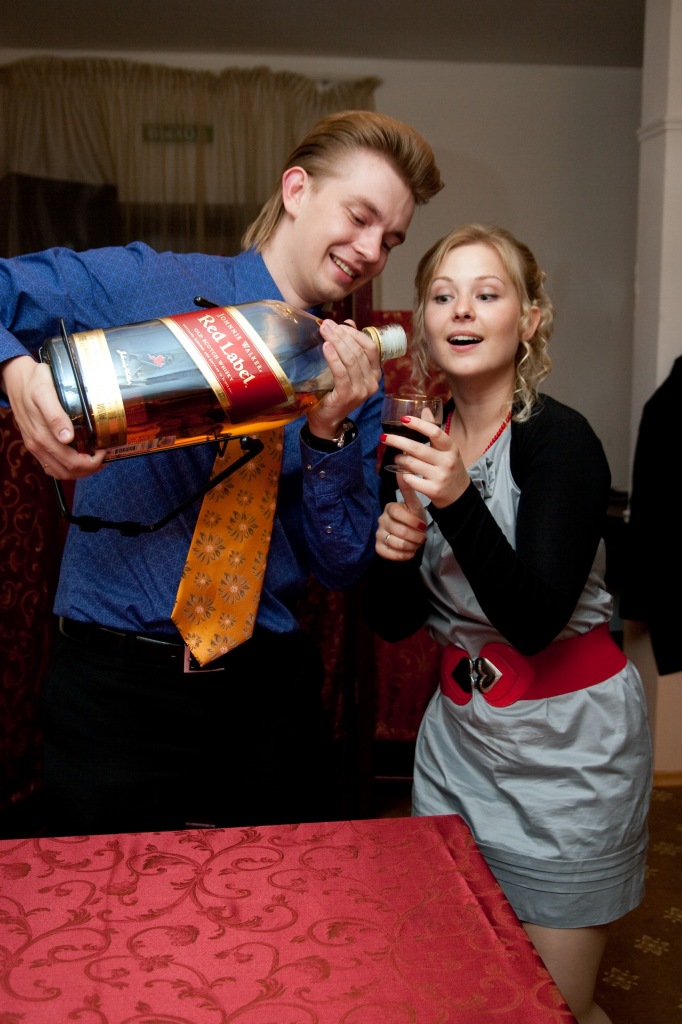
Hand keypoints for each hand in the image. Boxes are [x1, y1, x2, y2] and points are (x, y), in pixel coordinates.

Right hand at [1, 354, 105, 478]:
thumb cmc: (34, 382)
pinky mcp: (35, 444)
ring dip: (80, 470)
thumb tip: (67, 438)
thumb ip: (55, 415)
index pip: (71, 462)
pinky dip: (68, 467)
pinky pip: (52, 466)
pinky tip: (80, 458)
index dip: (92, 461)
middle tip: (104, 455)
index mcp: (42, 436)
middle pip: (68, 471)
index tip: (103, 449)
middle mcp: (38, 445)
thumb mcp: (45, 392)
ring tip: (95, 459)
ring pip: (60, 472)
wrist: (16, 379)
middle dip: (90, 468)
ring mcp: (35, 447)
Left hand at [304, 319, 379, 439]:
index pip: (370, 347)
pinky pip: (341, 373)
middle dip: (342, 334)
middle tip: (327, 324)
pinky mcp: (348, 396)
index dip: (355, 333)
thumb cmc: (334, 392)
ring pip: (351, 359)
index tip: (339, 324)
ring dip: (337, 342)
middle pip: (359, 351)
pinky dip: (333, 358)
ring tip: (324, 331)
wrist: (326, 420)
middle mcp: (372, 382)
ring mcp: (361, 390)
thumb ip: (349, 347)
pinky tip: (325, 347)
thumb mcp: (344, 369)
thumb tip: (348, 322)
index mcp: (374, 374)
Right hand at [376, 477, 427, 559]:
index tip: (422, 526)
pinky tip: (409, 551)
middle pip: (399, 530)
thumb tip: (402, 470)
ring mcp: (378, 534)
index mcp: (390, 508)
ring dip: (411, 546)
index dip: (412, 521)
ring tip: (416, 544)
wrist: (411, 538)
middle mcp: (381, 520)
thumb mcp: (415, 506)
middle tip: (422, 537)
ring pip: (396, 543)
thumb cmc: (414, 520)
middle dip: (415, 537)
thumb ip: (409, 490)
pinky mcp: (378, 548)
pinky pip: (390, 554)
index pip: (397, 513)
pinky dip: (404, 555)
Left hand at [380, 414, 470, 508]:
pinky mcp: (434, 490)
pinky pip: (411, 479)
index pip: (434, 432)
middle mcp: (447, 461)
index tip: (403, 419)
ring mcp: (441, 476)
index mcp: (451, 448)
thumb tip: (425, 409)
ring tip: (397, 457)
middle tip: (384, 438)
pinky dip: (404, 475)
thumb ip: (435, 431)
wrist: (459, 495)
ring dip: (400, 459)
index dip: (418, 424)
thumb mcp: (447, 449)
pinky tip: (404, 473)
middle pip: (417, 448)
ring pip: (411, 464)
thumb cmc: (450, 468)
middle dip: (397, 441)